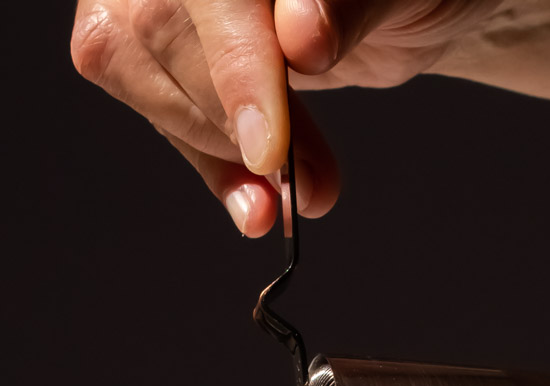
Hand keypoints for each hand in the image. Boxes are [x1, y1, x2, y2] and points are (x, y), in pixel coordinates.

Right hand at [69, 0, 484, 235]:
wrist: (413, 8)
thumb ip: (348, 2)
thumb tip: (300, 36)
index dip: (234, 69)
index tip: (269, 147)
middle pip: (153, 30)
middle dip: (229, 122)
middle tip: (297, 181)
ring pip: (137, 72)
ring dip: (217, 155)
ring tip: (289, 197)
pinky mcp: (164, 48)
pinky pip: (161, 109)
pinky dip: (213, 166)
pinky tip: (255, 201)